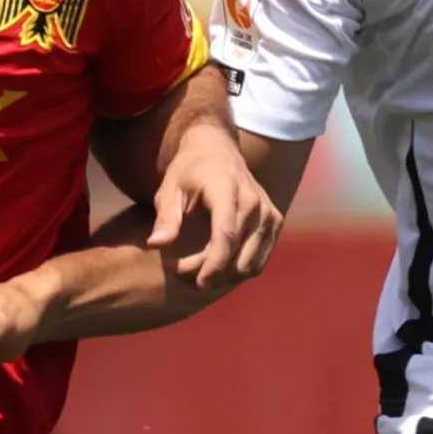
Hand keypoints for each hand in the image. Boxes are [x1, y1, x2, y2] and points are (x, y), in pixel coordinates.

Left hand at [147, 120, 284, 290]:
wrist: (217, 150)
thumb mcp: (170, 189)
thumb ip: (166, 218)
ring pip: (253, 262)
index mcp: (227, 190)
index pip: (226, 234)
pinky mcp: (275, 221)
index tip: (199, 283)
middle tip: (186, 275)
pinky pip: (261, 259)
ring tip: (200, 272)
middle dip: (214, 273)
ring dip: (227, 277)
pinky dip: (241, 269)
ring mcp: (269, 212)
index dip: (214, 264)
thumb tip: (157, 245)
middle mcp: (255, 202)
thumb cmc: (189, 170)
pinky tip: (220, 266)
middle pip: (240, 254)